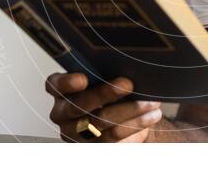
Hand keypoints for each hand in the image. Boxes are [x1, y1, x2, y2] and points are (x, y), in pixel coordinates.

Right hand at [45, 73, 162, 142]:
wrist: (121, 113)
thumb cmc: (108, 87)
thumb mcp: (103, 74)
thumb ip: (105, 69)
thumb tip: (126, 60)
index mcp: (60, 90)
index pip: (56, 85)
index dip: (67, 83)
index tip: (83, 79)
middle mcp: (63, 113)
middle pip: (80, 106)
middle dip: (106, 93)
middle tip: (129, 84)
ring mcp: (76, 133)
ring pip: (101, 123)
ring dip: (130, 111)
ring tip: (151, 102)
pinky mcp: (93, 147)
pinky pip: (114, 139)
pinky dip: (136, 125)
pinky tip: (151, 116)